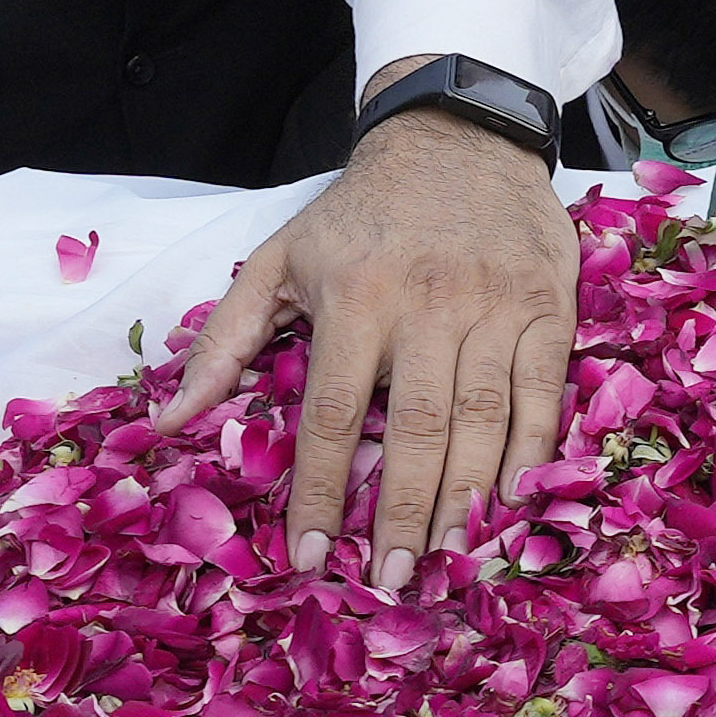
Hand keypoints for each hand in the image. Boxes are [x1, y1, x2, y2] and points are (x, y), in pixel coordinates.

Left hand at [158, 108, 578, 583]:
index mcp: (354, 297)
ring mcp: (494, 305)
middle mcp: (427, 304)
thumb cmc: (361, 213)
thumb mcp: (278, 259)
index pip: (335, 417)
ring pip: (485, 421)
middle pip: (417, 432)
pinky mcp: (548, 305)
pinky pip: (543, 394)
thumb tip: (168, 422)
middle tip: (393, 581)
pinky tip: (515, 507)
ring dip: (468, 502)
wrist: (459, 135)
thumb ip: (223, 340)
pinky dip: (533, 455)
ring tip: (453, 563)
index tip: (313, 559)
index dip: (325, 495)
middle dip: (404, 517)